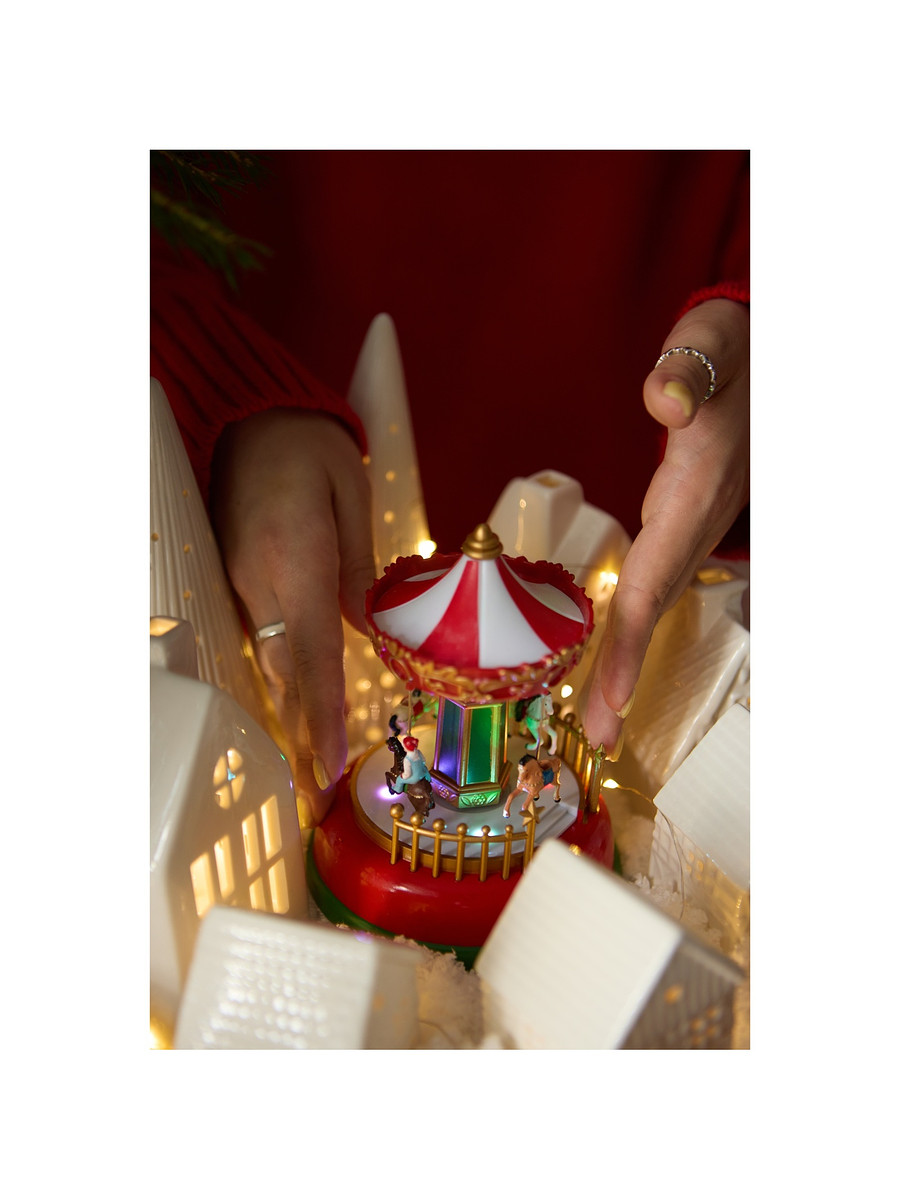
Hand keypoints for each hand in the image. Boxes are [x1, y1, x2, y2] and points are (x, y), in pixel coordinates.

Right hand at [210, 410, 373, 823]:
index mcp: (295, 558)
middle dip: (303, 733)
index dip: (320, 715)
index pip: (313, 653)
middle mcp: (257, 582)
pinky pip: (263, 637)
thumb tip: (370, 631)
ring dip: (293, 710)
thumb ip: (361, 568)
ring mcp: (236, 583)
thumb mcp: (351, 495)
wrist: (249, 415)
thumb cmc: (310, 446)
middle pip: (286, 671)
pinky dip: (284, 673)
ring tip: (310, 764)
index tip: (324, 767)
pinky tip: (299, 701)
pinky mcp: (232, 579)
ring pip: (271, 660)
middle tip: (317, 793)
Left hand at [583, 298, 749, 757]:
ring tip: (600, 718)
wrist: (757, 354)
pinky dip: (629, 624)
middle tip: (597, 738)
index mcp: (696, 491)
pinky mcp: (680, 520)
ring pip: (654, 602)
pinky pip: (652, 582)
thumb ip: (689, 368)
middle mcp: (695, 520)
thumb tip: (663, 398)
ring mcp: (689, 524)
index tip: (610, 698)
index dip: (630, 641)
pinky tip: (611, 653)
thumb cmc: (730, 347)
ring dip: (627, 660)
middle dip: (625, 675)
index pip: (654, 579)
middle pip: (654, 609)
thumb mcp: (713, 342)